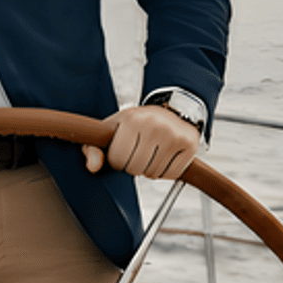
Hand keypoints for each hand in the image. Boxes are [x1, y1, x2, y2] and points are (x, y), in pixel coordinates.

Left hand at [84, 104, 200, 179]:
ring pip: (152, 173)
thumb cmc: (137, 123)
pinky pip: (171, 174)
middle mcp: (155, 126)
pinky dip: (165, 171)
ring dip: (148, 170)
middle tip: (137, 152)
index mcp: (132, 120)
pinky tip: (163, 156)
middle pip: (134, 168)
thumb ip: (93, 148)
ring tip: (150, 152)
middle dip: (132, 166)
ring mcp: (174, 135)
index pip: (117, 160)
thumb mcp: (112, 129)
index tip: (122, 150)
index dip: (116, 160)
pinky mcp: (189, 145)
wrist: (173, 108)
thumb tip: (93, 167)